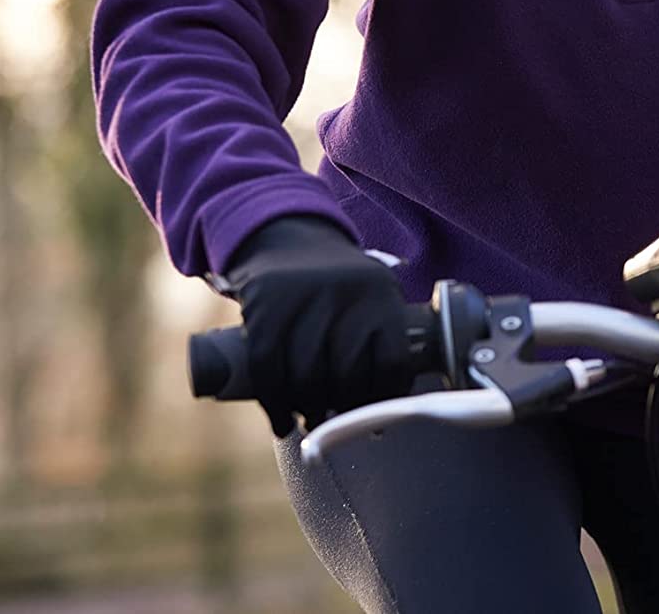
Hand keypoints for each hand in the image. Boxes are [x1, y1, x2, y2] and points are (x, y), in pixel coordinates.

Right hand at [222, 214, 410, 435]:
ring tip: (311, 420)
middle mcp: (347, 291)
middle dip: (342, 409)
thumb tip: (380, 416)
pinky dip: (274, 404)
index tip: (375, 418)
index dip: (384, 399)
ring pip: (307, 377)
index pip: (393, 361)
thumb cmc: (335, 288)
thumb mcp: (369, 297)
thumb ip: (377, 342)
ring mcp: (304, 295)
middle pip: (347, 374)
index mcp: (381, 293)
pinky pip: (268, 368)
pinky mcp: (265, 302)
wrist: (287, 238)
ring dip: (309, 412)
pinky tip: (281, 420)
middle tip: (336, 421)